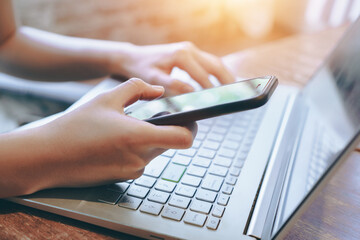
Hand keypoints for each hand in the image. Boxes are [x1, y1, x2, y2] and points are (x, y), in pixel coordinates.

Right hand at [18, 79, 196, 192]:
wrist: (47, 156)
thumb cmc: (75, 126)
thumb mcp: (107, 98)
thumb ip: (137, 89)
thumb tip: (157, 91)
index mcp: (139, 137)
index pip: (184, 139)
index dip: (192, 128)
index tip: (190, 119)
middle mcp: (140, 158)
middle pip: (170, 143)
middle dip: (166, 128)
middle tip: (151, 115)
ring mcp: (132, 170)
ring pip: (154, 151)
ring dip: (148, 138)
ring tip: (125, 126)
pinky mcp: (122, 177)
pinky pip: (140, 161)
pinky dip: (135, 149)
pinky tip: (114, 141)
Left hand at [110, 42, 234, 95]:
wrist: (134, 57)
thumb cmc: (142, 68)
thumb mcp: (154, 79)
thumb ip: (173, 86)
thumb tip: (192, 92)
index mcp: (181, 55)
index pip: (202, 75)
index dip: (212, 90)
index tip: (220, 102)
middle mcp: (188, 49)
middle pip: (215, 65)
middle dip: (227, 80)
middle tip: (236, 95)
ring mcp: (191, 49)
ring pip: (215, 62)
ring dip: (225, 75)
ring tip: (234, 90)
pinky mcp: (190, 52)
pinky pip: (209, 62)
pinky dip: (218, 72)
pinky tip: (223, 83)